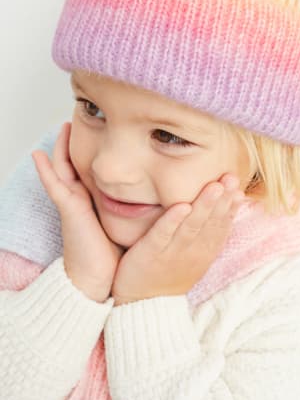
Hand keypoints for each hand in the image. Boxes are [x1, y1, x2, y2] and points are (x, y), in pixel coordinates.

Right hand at [32, 122, 123, 302]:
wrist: (97, 279)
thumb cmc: (113, 255)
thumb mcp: (127, 224)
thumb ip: (136, 209)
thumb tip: (160, 196)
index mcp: (95, 200)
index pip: (93, 170)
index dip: (95, 152)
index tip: (106, 132)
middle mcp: (82, 198)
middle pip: (76, 164)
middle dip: (77, 143)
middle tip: (80, 120)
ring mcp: (72, 203)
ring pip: (63, 169)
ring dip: (61, 148)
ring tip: (63, 126)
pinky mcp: (68, 210)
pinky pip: (54, 186)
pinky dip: (45, 171)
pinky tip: (38, 155)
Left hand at [111, 174, 246, 304]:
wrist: (143, 304)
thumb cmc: (169, 274)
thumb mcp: (197, 256)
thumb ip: (208, 233)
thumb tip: (224, 205)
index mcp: (205, 251)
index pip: (222, 225)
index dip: (231, 205)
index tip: (238, 185)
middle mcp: (193, 251)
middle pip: (210, 223)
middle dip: (222, 200)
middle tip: (231, 178)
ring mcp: (172, 252)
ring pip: (191, 226)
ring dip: (204, 206)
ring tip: (214, 187)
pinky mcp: (150, 253)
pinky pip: (163, 235)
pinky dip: (173, 221)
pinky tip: (182, 207)